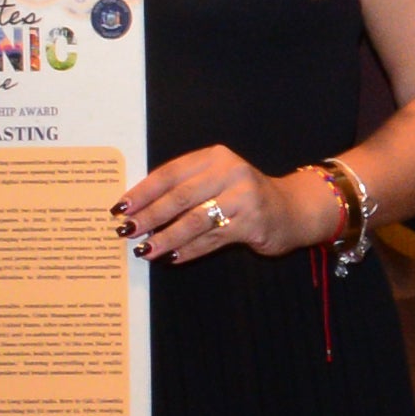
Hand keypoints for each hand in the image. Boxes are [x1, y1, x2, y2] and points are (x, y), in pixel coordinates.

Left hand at [116, 144, 288, 265]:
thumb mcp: (216, 181)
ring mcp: (244, 198)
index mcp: (214, 157)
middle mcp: (231, 172)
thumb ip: (185, 189)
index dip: (143, 191)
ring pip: (195, 221)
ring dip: (167, 238)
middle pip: (180, 196)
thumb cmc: (244, 196)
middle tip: (127, 230)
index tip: (121, 207)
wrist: (293, 209)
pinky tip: (173, 258)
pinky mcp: (254, 224)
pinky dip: (190, 250)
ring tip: (145, 250)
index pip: (170, 173)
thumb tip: (141, 211)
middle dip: (150, 216)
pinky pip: (213, 240)